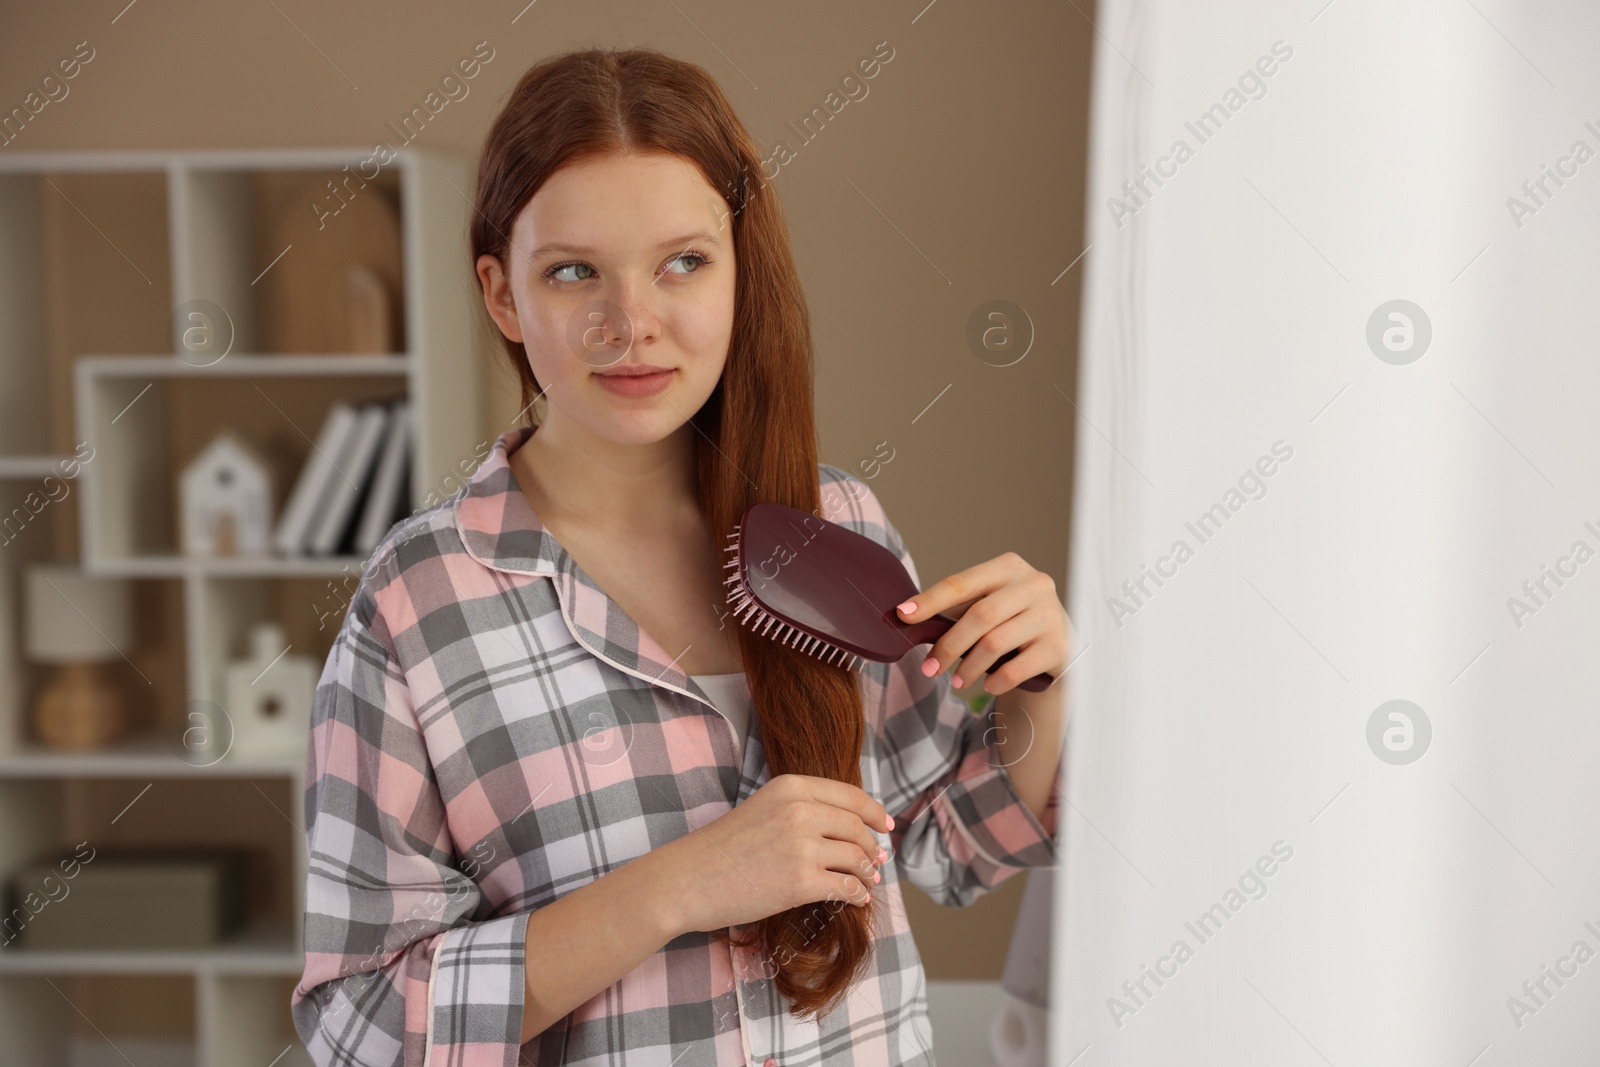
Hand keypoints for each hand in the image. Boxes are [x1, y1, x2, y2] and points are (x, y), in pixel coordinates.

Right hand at [651, 773, 891, 936]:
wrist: (688, 879)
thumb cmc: (721, 849)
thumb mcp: (763, 809)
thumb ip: (801, 810)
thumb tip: (847, 826)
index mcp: (791, 787)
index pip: (850, 795)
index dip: (875, 812)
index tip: (886, 825)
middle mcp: (800, 810)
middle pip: (857, 827)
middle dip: (873, 846)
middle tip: (877, 860)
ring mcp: (802, 846)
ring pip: (856, 857)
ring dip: (867, 871)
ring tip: (867, 881)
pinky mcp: (801, 881)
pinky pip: (845, 887)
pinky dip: (857, 894)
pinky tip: (857, 899)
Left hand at [895, 551, 1072, 695]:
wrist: (1058, 646)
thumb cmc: (1011, 622)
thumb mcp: (989, 605)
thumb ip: (957, 609)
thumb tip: (908, 618)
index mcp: (1008, 567)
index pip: (961, 583)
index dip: (930, 600)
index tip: (903, 615)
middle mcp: (1033, 585)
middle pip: (979, 616)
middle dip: (948, 645)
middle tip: (929, 668)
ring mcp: (1050, 614)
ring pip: (995, 644)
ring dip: (968, 668)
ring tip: (956, 682)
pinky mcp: (1059, 646)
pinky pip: (1016, 669)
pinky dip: (995, 681)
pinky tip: (987, 685)